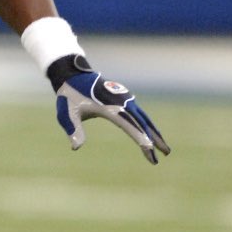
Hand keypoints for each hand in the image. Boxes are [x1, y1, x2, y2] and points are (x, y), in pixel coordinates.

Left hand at [47, 54, 170, 163]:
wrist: (73, 75)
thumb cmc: (69, 96)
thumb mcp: (66, 113)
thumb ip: (72, 129)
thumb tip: (75, 147)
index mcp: (106, 105)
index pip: (126, 123)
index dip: (138, 135)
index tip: (148, 148)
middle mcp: (119, 101)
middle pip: (140, 122)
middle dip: (152, 139)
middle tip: (163, 155)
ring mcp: (124, 98)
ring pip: (144, 118)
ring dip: (155, 133)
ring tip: (165, 150)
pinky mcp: (125, 99)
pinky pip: (140, 115)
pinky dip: (149, 126)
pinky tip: (155, 137)